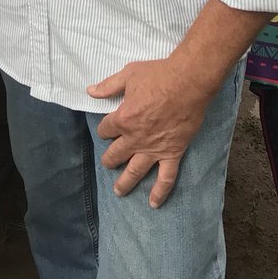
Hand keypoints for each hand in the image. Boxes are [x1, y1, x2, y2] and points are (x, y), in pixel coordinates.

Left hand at [87, 58, 213, 208]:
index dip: (104, 129)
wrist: (188, 83)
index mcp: (123, 119)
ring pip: (135, 171)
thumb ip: (108, 86)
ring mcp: (154, 149)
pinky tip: (154, 203)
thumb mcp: (129, 75)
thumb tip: (90, 91)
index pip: (106, 129)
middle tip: (107, 163)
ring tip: (118, 192)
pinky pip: (166, 178)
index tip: (106, 129)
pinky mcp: (172, 153)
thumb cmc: (158, 76)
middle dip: (109, 159)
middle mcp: (135, 138)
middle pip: (116, 154)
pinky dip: (160, 192)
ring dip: (125, 182)